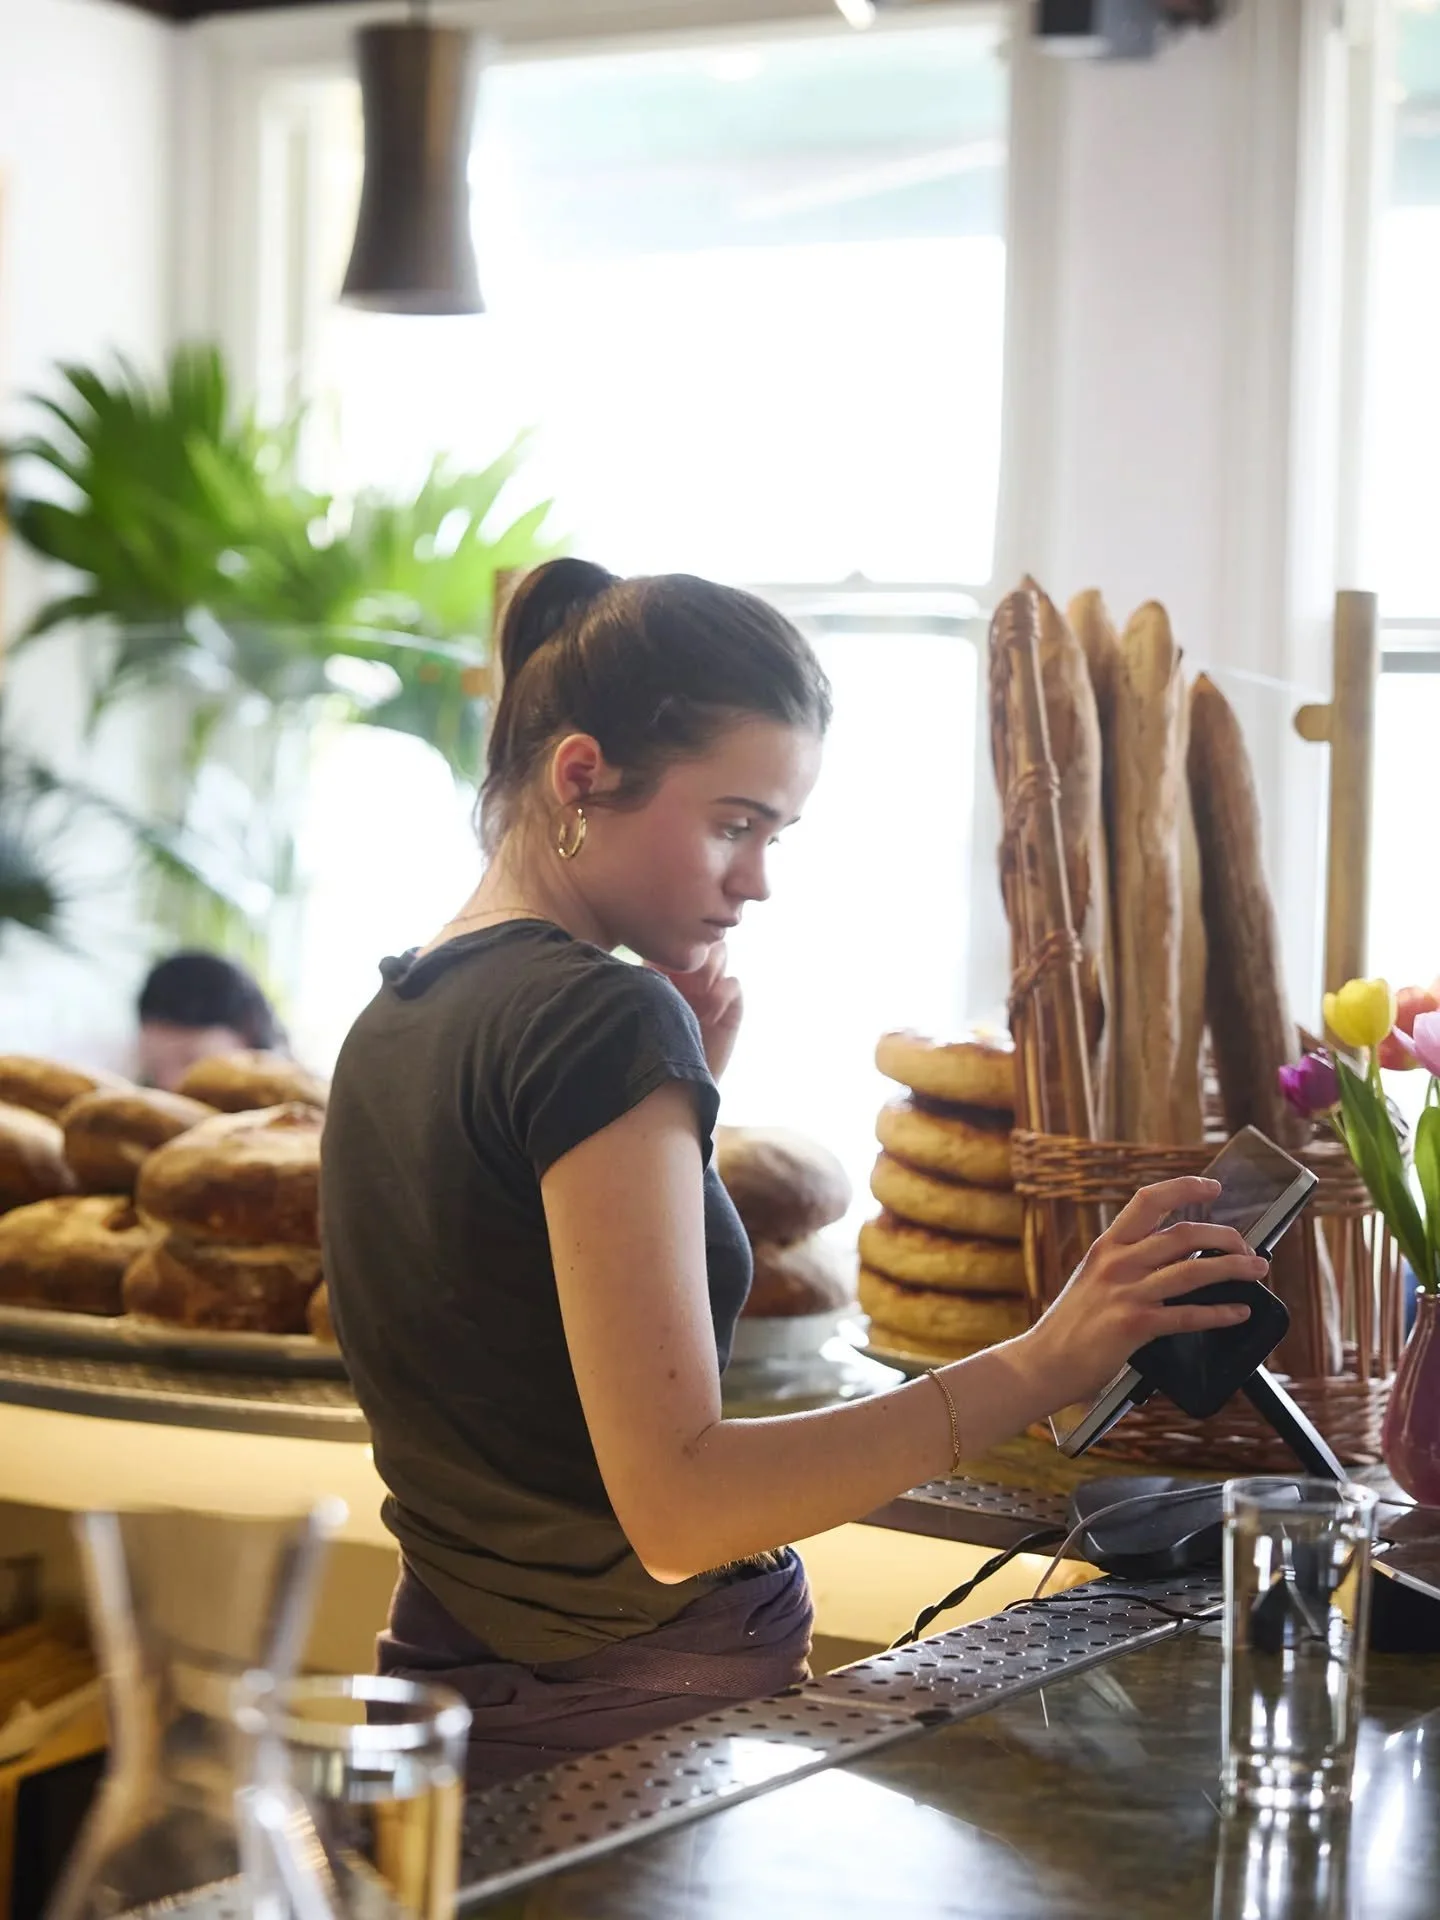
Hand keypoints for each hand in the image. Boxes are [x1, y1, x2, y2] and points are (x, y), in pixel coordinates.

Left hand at [654, 943, 742, 1079]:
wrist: (670, 1089)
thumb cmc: (645, 1046)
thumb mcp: (641, 1004)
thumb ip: (646, 977)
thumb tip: (651, 955)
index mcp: (662, 968)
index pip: (675, 937)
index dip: (673, 943)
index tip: (663, 965)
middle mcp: (688, 975)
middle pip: (700, 938)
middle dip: (695, 951)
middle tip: (684, 976)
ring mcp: (710, 989)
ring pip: (720, 952)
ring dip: (708, 968)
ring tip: (697, 993)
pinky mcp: (730, 1008)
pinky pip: (733, 984)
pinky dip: (721, 996)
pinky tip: (708, 1016)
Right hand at [1017, 1177, 1269, 1411]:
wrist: (1043, 1362)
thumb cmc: (1069, 1325)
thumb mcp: (1092, 1279)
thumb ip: (1125, 1264)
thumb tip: (1173, 1258)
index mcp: (1107, 1246)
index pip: (1148, 1200)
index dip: (1185, 1188)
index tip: (1212, 1187)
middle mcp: (1117, 1262)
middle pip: (1182, 1234)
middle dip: (1224, 1236)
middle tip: (1245, 1245)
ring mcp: (1126, 1293)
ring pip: (1193, 1270)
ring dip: (1233, 1267)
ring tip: (1257, 1269)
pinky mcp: (1134, 1325)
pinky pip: (1188, 1316)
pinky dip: (1220, 1313)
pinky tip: (1238, 1312)